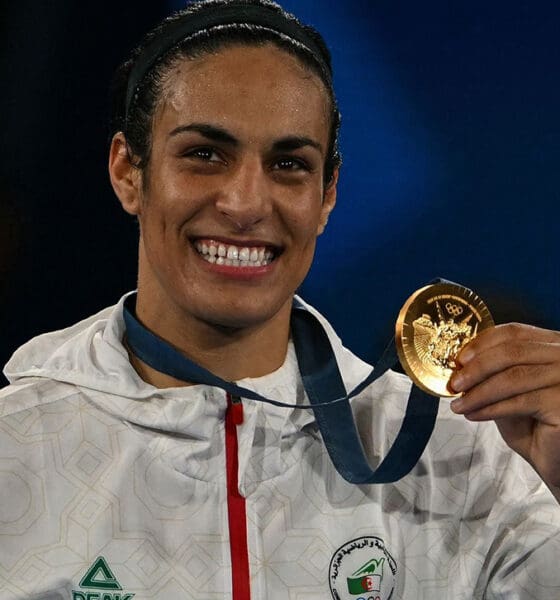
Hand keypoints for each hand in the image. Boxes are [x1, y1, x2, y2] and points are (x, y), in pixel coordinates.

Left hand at [449, 323, 559, 489]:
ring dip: (478, 392)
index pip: (514, 333)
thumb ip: (493, 373)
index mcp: (553, 345)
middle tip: (454, 383)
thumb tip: (460, 366)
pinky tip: (474, 414)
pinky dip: (491, 408)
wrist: (555, 459)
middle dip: (476, 368)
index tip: (459, 359)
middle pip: (511, 352)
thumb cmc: (535, 425)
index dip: (482, 344)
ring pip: (513, 377)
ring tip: (459, 404)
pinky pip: (520, 402)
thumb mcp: (509, 392)